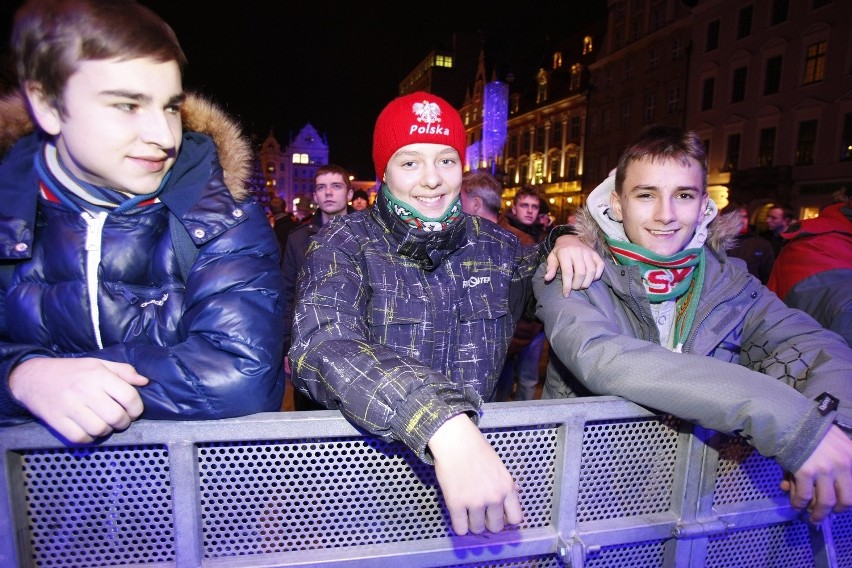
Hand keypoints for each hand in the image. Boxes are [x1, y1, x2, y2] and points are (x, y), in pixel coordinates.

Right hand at [9, 357, 147, 442]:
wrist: (33, 377)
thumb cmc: (71, 371)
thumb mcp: (98, 364)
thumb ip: (123, 371)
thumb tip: (144, 382)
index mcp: (98, 375)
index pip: (129, 396)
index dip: (137, 408)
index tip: (134, 411)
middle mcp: (85, 391)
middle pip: (116, 416)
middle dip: (124, 422)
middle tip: (120, 420)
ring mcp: (70, 407)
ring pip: (100, 430)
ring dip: (107, 431)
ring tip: (104, 424)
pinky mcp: (57, 421)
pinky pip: (81, 438)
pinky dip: (89, 438)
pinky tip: (89, 430)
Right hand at [428, 414, 522, 534]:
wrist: (456, 441)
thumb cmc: (477, 450)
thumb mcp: (500, 468)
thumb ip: (505, 485)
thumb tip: (512, 498)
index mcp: (507, 487)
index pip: (516, 518)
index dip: (506, 520)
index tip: (498, 516)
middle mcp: (494, 497)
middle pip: (496, 527)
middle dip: (488, 524)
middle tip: (481, 516)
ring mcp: (475, 502)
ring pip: (477, 529)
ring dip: (473, 524)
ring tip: (467, 515)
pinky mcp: (456, 504)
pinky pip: (460, 529)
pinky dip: (460, 527)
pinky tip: (458, 518)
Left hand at [544, 234, 604, 296]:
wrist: (570, 239)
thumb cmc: (559, 252)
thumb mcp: (552, 257)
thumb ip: (550, 268)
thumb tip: (547, 278)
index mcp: (565, 252)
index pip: (568, 272)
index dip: (567, 285)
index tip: (566, 294)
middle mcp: (578, 251)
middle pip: (581, 273)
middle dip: (577, 285)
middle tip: (574, 288)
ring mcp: (588, 252)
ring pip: (591, 271)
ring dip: (587, 282)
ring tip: (581, 286)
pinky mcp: (595, 253)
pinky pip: (600, 266)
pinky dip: (596, 275)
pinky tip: (590, 279)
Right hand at [781, 425, 851, 522]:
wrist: (790, 419)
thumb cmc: (811, 430)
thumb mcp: (835, 442)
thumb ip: (836, 463)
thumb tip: (823, 485)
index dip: (848, 500)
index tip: (841, 505)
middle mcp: (843, 465)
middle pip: (846, 499)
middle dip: (836, 510)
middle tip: (828, 513)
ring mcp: (824, 469)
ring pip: (826, 502)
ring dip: (818, 514)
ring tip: (812, 518)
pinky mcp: (805, 472)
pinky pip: (804, 496)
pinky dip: (799, 503)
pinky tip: (795, 505)